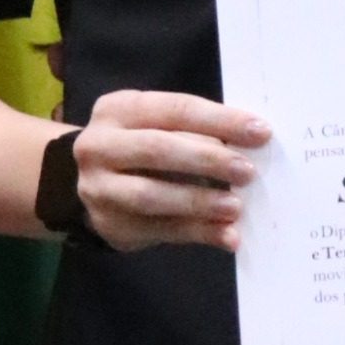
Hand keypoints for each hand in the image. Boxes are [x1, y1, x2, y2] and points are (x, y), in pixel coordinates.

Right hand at [74, 89, 266, 250]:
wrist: (83, 184)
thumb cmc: (136, 148)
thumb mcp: (153, 127)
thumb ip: (193, 132)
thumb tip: (251, 143)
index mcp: (118, 109)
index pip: (175, 110)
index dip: (220, 120)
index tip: (261, 132)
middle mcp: (99, 145)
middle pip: (158, 149)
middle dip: (208, 160)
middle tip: (247, 171)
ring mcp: (99, 188)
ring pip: (151, 195)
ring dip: (199, 202)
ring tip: (235, 207)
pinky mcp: (110, 224)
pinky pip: (159, 230)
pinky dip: (197, 232)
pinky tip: (227, 235)